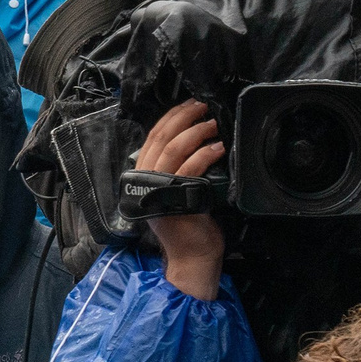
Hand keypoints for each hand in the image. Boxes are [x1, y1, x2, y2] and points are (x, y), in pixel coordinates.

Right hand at [136, 98, 226, 300]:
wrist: (191, 256)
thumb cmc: (188, 225)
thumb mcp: (175, 191)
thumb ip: (174, 169)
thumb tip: (189, 140)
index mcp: (143, 176)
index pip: (153, 138)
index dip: (171, 117)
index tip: (190, 105)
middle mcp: (145, 181)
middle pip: (161, 138)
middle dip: (184, 117)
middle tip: (203, 107)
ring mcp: (158, 189)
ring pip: (173, 149)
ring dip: (196, 132)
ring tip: (213, 124)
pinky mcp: (175, 198)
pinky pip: (190, 168)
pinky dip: (205, 154)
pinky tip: (218, 147)